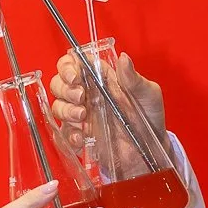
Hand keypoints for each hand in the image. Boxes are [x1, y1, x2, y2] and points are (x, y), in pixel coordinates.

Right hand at [49, 50, 168, 149]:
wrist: (150, 148)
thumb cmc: (149, 117)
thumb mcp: (148, 94)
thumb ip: (134, 79)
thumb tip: (124, 59)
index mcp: (101, 79)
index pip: (73, 64)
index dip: (67, 67)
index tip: (75, 77)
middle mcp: (88, 94)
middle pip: (59, 84)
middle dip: (65, 90)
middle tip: (81, 98)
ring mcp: (81, 115)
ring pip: (57, 107)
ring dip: (66, 111)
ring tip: (83, 117)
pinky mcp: (80, 135)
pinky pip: (63, 134)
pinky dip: (68, 135)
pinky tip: (82, 138)